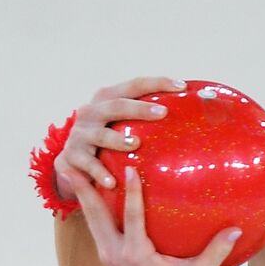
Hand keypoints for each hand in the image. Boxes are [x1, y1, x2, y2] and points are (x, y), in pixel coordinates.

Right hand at [54, 75, 187, 201]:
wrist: (71, 162)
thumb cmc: (109, 139)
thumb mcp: (121, 123)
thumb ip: (147, 117)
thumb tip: (194, 113)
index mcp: (107, 98)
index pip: (134, 85)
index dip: (157, 83)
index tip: (182, 86)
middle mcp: (91, 112)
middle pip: (116, 105)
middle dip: (139, 108)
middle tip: (163, 113)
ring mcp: (79, 135)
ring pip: (99, 135)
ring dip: (118, 139)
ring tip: (135, 144)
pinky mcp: (71, 157)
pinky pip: (87, 165)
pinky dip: (99, 173)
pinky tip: (112, 182)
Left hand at [62, 165, 242, 265]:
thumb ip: (217, 251)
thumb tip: (236, 229)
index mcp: (137, 255)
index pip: (132, 218)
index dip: (130, 193)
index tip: (128, 169)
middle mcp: (117, 253)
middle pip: (96, 215)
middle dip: (86, 188)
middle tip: (74, 163)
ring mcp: (108, 254)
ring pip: (91, 219)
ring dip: (82, 194)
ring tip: (71, 169)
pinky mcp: (108, 254)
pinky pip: (97, 226)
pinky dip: (91, 206)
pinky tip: (89, 188)